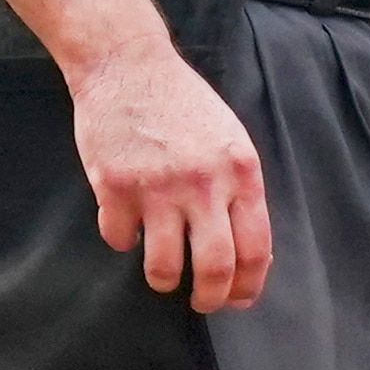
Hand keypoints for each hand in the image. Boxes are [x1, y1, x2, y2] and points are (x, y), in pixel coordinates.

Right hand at [69, 38, 271, 312]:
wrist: (129, 65)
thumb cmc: (184, 104)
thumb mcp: (230, 140)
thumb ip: (239, 190)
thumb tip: (250, 252)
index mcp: (241, 172)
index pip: (255, 247)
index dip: (249, 285)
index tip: (240, 299)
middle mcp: (203, 183)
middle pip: (215, 266)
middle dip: (210, 298)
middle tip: (202, 303)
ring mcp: (157, 187)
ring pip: (164, 266)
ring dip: (164, 281)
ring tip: (164, 276)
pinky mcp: (114, 187)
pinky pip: (119, 239)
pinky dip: (123, 241)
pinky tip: (127, 226)